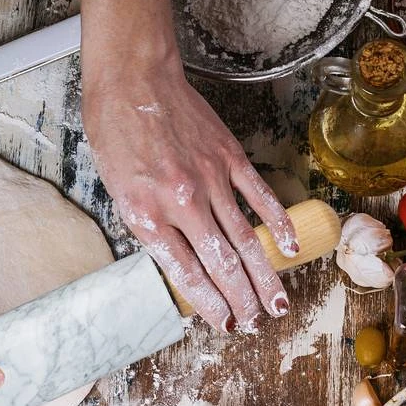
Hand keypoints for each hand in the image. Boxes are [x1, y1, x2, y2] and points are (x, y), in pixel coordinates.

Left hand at [82, 59, 297, 333]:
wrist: (133, 81)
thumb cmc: (117, 136)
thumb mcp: (118, 192)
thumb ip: (151, 228)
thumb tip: (181, 262)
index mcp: (148, 215)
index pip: (187, 273)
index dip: (210, 304)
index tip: (226, 324)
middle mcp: (183, 203)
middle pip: (221, 264)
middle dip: (241, 301)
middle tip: (256, 325)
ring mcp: (211, 179)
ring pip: (244, 239)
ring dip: (264, 277)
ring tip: (278, 305)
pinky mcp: (230, 157)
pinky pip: (259, 197)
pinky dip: (277, 224)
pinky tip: (289, 248)